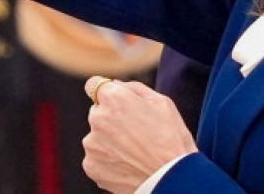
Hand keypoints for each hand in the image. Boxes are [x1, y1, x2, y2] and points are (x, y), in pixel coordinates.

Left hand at [82, 76, 197, 193]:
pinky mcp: (91, 166)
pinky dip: (108, 160)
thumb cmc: (172, 138)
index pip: (93, 84)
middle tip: (135, 132)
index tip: (114, 101)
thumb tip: (115, 85)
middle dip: (111, 118)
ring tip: (134, 152)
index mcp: (113, 98)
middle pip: (97, 112)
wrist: (173, 179)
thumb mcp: (161, 101)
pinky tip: (128, 164)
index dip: (105, 92)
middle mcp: (97, 118)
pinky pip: (96, 157)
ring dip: (109, 141)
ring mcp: (92, 144)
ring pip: (96, 136)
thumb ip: (133, 88)